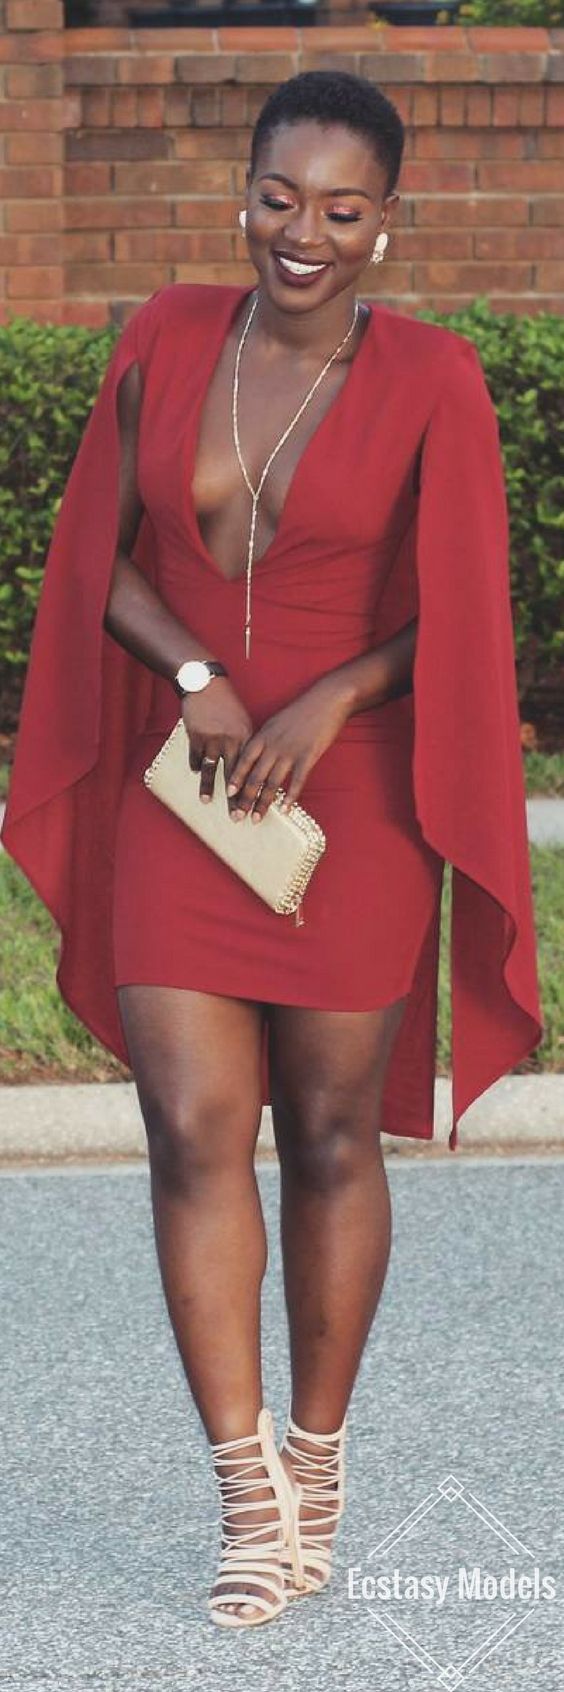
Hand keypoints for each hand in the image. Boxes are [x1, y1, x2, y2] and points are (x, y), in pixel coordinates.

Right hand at [181, 679, 253, 805]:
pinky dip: (195, 765)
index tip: (256, 807)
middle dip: (235, 799)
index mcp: (247, 737)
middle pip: (234, 775)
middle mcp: (231, 739)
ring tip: (206, 802)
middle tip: (236, 817)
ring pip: (211, 769)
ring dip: (208, 787)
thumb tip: (251, 766)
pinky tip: (196, 774)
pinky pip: (195, 756)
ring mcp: (212, 738)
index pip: (252, 769)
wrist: (206, 684)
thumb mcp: (243, 720)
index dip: (254, 791)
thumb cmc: (227, 703)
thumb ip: (246, 742)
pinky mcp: (196, 735)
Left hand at [224, 676, 351, 822]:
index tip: (228, 794)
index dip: (235, 778)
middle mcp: (273, 745)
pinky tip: (285, 810)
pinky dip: (290, 797)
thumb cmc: (301, 710)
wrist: (327, 699)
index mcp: (263, 735)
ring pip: (272, 783)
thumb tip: (255, 756)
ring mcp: (291, 752)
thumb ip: (265, 739)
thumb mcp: (276, 721)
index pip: (244, 760)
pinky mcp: (309, 756)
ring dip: (263, 803)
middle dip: (244, 799)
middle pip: (255, 777)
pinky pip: (297, 781)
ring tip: (256, 819)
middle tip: (237, 816)